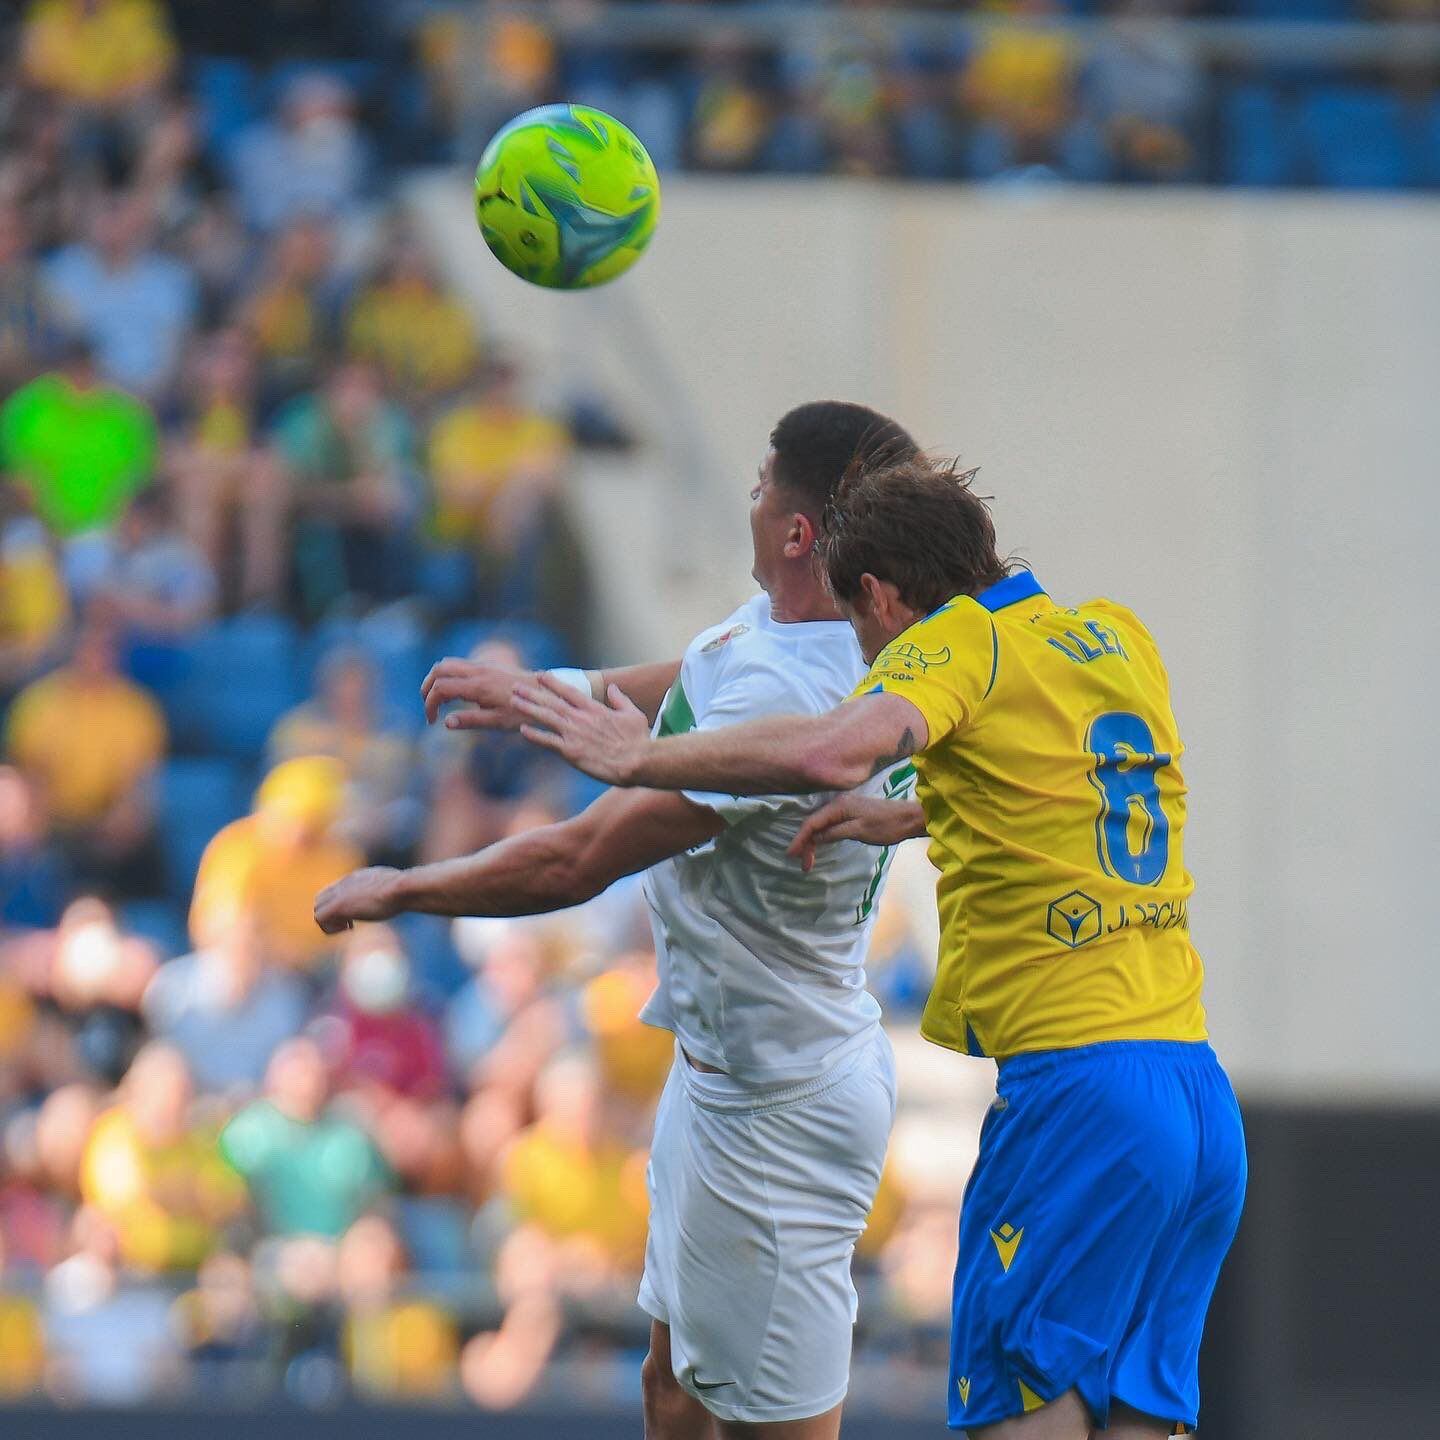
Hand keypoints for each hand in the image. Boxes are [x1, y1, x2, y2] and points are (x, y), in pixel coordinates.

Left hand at [314, 867, 402, 933]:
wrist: (403, 889)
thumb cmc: (407, 890)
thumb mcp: (398, 885)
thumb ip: (392, 887)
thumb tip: (412, 886)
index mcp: (357, 878)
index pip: (334, 890)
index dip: (340, 906)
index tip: (355, 917)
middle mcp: (345, 883)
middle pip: (321, 898)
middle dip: (331, 915)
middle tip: (349, 925)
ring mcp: (341, 894)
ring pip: (317, 909)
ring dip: (330, 923)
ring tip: (349, 928)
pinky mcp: (339, 905)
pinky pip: (319, 918)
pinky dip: (330, 927)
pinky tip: (349, 929)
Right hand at [422, 657, 530, 729]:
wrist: (546, 694)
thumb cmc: (524, 711)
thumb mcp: (498, 721)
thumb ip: (471, 721)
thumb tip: (446, 722)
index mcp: (478, 686)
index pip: (441, 688)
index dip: (430, 704)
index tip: (432, 720)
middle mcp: (478, 671)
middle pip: (439, 669)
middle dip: (427, 686)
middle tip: (428, 706)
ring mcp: (483, 665)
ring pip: (448, 663)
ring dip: (437, 679)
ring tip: (438, 700)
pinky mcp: (488, 665)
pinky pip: (460, 664)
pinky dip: (449, 675)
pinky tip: (455, 694)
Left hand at [512, 673, 651, 784]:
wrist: (636, 761)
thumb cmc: (638, 740)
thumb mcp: (633, 714)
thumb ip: (620, 699)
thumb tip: (612, 687)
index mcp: (595, 709)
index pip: (569, 691)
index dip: (553, 683)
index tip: (540, 676)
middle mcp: (581, 718)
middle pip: (551, 702)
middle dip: (532, 693)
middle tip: (516, 686)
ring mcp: (574, 734)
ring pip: (546, 717)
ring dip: (528, 708)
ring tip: (513, 701)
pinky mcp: (571, 751)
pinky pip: (548, 741)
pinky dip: (534, 735)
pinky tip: (522, 730)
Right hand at [788, 796, 923, 872]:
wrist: (908, 819)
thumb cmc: (886, 825)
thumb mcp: (859, 831)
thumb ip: (835, 833)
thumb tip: (815, 838)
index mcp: (839, 806)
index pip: (812, 823)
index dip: (800, 839)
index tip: (791, 855)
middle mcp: (838, 804)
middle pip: (814, 824)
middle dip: (806, 844)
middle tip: (804, 865)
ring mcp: (844, 808)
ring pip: (821, 826)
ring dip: (813, 842)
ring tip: (808, 861)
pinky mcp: (850, 814)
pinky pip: (829, 825)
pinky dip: (822, 837)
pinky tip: (820, 847)